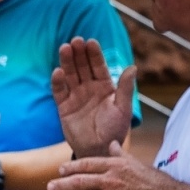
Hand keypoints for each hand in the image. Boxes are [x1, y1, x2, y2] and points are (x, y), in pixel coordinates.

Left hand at [47, 140, 173, 189]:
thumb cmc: (153, 180)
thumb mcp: (136, 163)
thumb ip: (120, 155)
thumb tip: (112, 144)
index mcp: (116, 166)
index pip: (87, 164)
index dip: (71, 167)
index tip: (60, 170)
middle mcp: (112, 180)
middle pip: (80, 181)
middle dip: (62, 185)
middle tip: (49, 187)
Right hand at [51, 37, 135, 158]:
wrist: (99, 149)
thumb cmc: (114, 129)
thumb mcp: (123, 108)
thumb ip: (125, 88)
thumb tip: (132, 67)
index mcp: (105, 86)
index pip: (98, 66)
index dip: (94, 54)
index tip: (91, 42)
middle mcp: (89, 88)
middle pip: (82, 67)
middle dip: (79, 54)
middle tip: (75, 40)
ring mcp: (75, 96)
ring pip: (69, 75)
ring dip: (66, 62)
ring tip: (64, 48)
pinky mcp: (64, 106)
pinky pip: (59, 92)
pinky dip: (57, 82)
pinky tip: (57, 72)